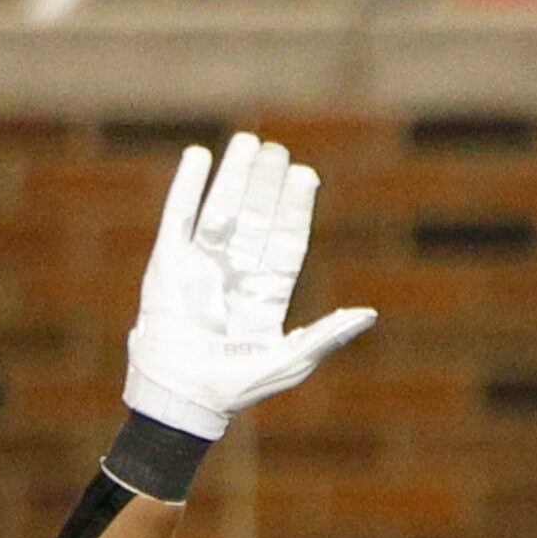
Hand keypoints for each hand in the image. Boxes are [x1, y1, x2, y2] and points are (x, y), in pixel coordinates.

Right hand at [127, 133, 375, 438]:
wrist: (184, 395)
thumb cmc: (238, 385)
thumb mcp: (292, 359)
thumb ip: (328, 334)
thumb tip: (369, 314)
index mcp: (267, 293)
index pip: (285, 239)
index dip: (295, 208)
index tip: (306, 175)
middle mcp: (235, 273)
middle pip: (256, 217)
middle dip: (267, 184)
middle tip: (278, 150)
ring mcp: (201, 264)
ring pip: (222, 209)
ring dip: (234, 176)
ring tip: (248, 142)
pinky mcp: (167, 262)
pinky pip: (178, 216)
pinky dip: (188, 186)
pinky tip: (200, 157)